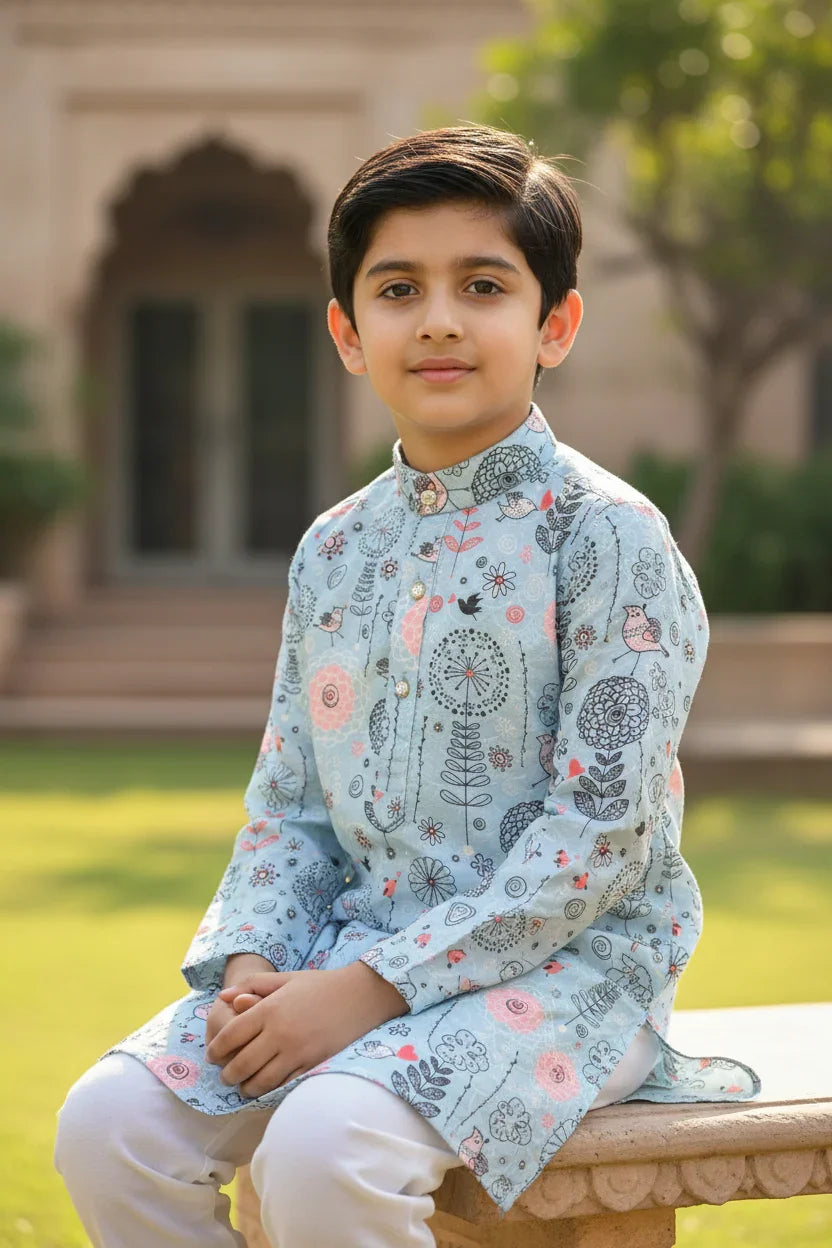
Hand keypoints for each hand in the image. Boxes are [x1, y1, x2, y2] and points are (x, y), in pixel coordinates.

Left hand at [205, 964, 407, 1098]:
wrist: (358, 996)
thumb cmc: (319, 985)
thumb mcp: (285, 978)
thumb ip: (253, 985)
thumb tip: (224, 997)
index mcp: (269, 1009)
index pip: (231, 1036)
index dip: (216, 1050)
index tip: (212, 1056)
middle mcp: (279, 1033)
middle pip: (241, 1064)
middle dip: (228, 1074)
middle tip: (225, 1076)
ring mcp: (296, 1051)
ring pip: (260, 1081)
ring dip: (246, 1087)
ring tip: (243, 1086)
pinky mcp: (311, 1065)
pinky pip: (283, 1084)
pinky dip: (270, 1089)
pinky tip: (266, 1086)